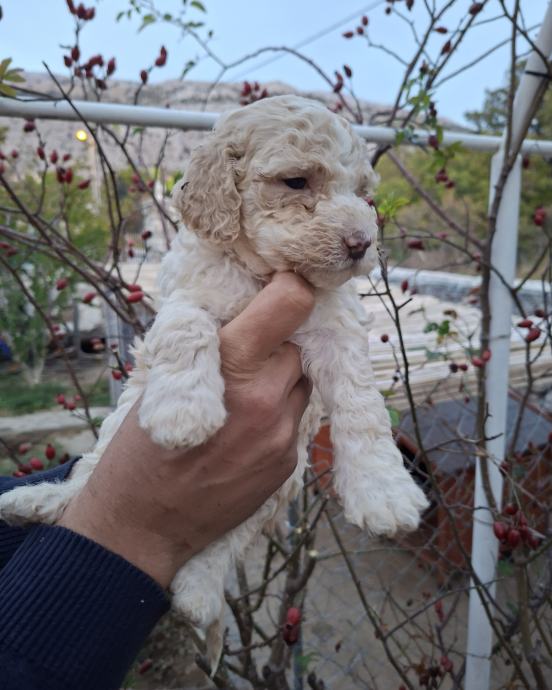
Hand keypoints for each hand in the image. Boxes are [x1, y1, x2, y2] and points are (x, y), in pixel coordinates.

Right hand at [57, 272, 313, 587]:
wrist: (142, 524)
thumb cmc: (140, 447)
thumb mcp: (166, 381)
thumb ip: (212, 346)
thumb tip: (246, 312)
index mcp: (230, 366)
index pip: (288, 304)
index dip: (290, 289)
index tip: (284, 286)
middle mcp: (266, 399)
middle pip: (296, 347)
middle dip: (275, 346)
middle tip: (245, 358)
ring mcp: (281, 435)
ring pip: (301, 383)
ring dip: (280, 381)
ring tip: (244, 398)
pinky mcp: (288, 464)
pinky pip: (296, 420)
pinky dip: (278, 415)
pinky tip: (245, 431)